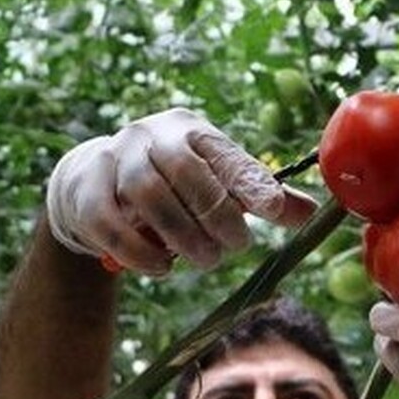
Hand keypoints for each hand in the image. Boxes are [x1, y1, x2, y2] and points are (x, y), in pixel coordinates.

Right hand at [46, 108, 314, 273]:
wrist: (96, 177)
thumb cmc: (174, 182)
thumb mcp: (218, 181)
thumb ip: (261, 196)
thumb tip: (313, 213)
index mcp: (192, 131)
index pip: (224, 154)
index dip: (252, 183)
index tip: (276, 210)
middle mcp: (151, 137)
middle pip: (186, 172)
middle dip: (217, 214)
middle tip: (236, 246)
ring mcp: (115, 160)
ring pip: (148, 195)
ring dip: (183, 235)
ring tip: (205, 259)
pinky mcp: (85, 192)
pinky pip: (111, 223)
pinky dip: (141, 252)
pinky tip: (164, 267)